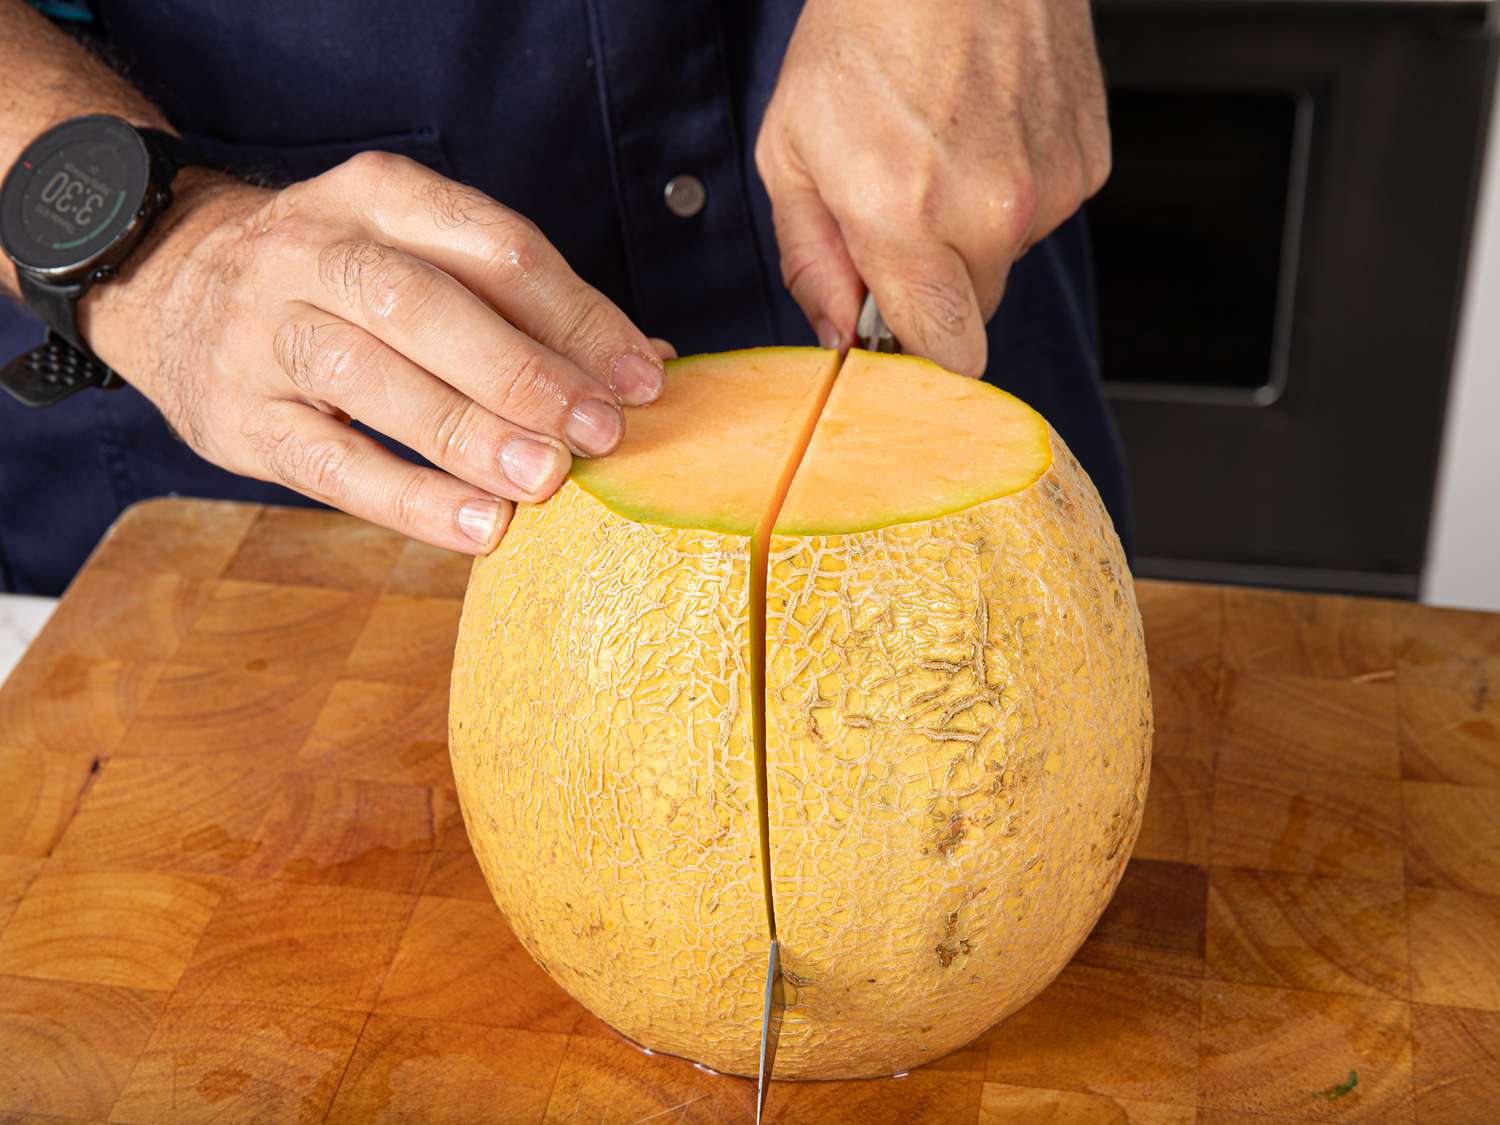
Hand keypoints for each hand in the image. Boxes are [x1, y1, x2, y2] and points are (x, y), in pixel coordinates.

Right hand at [81, 154, 672, 552]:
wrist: (168, 282)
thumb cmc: (338, 279)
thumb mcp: (416, 252)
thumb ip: (521, 303)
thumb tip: (644, 366)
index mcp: (379, 197)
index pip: (495, 247)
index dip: (577, 315)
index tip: (642, 377)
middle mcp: (313, 250)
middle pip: (427, 305)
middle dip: (525, 371)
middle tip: (599, 430)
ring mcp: (264, 331)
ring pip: (373, 378)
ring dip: (471, 432)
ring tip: (548, 478)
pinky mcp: (238, 418)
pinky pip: (331, 464)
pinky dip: (410, 498)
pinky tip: (479, 524)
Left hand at [755, 0, 1110, 374]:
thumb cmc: (866, 30)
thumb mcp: (792, 151)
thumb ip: (812, 260)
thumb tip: (840, 333)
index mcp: (907, 217)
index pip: (944, 355)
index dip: (916, 352)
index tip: (894, 331)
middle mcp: (990, 211)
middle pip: (975, 315)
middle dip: (936, 285)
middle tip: (902, 213)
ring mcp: (1050, 187)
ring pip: (1009, 261)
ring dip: (974, 232)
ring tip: (942, 153)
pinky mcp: (1088, 161)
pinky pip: (1045, 214)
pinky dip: (1015, 191)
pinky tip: (983, 134)